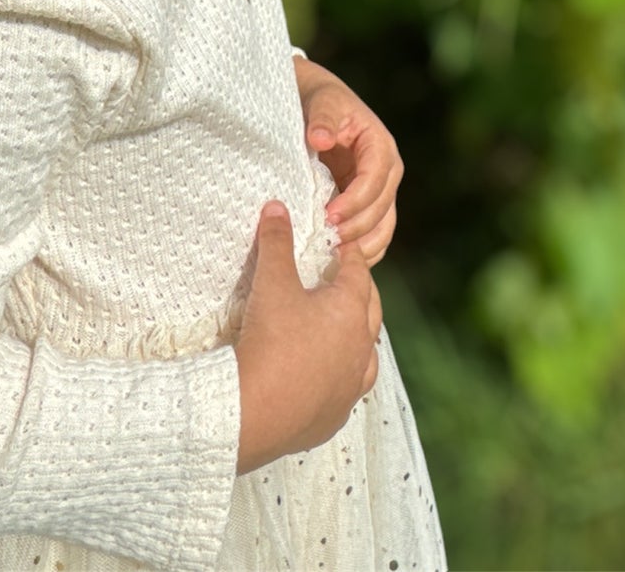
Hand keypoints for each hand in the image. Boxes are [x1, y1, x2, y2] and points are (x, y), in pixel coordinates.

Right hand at [233, 200, 380, 473]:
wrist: (254, 412)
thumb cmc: (270, 340)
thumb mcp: (271, 283)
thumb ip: (275, 242)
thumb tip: (277, 206)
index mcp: (350, 312)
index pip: (358, 272)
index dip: (349, 254)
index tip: (342, 243)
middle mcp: (360, 349)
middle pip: (370, 312)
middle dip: (361, 292)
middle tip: (346, 279)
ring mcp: (350, 387)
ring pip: (367, 356)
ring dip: (358, 339)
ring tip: (345, 330)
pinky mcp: (334, 417)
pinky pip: (347, 391)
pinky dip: (342, 377)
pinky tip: (328, 376)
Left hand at [293, 54, 403, 266]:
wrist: (317, 104)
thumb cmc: (320, 101)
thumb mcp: (321, 102)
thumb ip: (322, 120)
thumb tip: (320, 139)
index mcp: (381, 147)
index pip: (374, 182)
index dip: (354, 202)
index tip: (328, 216)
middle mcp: (387, 172)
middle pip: (381, 211)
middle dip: (355, 228)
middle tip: (326, 241)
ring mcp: (380, 191)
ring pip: (382, 229)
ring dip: (361, 246)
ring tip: (332, 257)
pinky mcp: (368, 205)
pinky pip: (373, 235)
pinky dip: (360, 250)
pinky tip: (336, 261)